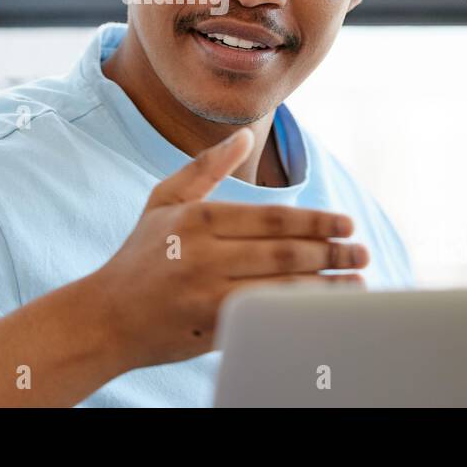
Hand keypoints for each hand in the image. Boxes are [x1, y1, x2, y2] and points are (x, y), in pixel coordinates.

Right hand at [88, 128, 367, 370]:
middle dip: (332, 252)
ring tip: (357, 278)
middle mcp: (203, 256)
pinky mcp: (211, 331)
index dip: (316, 220)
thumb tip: (242, 135)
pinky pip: (267, 318)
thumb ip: (205, 167)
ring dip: (328, 284)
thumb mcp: (164, 201)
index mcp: (197, 220)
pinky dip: (300, 312)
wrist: (104, 318)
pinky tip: (325, 309)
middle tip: (362, 251)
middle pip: (284, 252)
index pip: (272, 218)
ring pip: (282, 287)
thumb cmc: (139, 255)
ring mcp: (208, 296)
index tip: (347, 223)